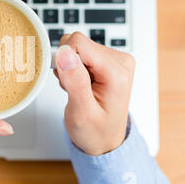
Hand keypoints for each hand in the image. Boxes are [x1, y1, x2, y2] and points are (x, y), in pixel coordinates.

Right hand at [54, 32, 134, 155]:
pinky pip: (80, 52)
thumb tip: (65, 53)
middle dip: (67, 64)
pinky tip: (79, 85)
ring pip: (76, 46)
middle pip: (78, 43)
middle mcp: (120, 60)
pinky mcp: (107, 60)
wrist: (105, 140)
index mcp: (117, 72)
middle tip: (72, 87)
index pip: (79, 43)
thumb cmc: (96, 131)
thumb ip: (75, 81)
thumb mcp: (82, 112)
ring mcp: (114, 59)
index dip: (64, 60)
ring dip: (69, 67)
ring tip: (77, 88)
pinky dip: (73, 68)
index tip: (66, 80)